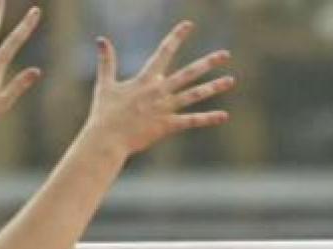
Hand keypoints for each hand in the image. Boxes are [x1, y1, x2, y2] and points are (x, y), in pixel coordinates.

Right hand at [82, 21, 235, 156]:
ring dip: (214, 87)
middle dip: (208, 62)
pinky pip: (192, 121)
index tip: (189, 25)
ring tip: (232, 80)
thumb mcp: (105, 84)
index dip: (177, 37)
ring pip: (194, 95)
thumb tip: (101, 40)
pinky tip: (224, 115)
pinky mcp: (168, 126)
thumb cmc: (105, 113)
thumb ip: (106, 62)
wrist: (106, 139)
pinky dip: (208, 118)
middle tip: (226, 54)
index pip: (164, 52)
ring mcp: (165, 108)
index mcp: (145, 79)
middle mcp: (159, 91)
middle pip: (188, 73)